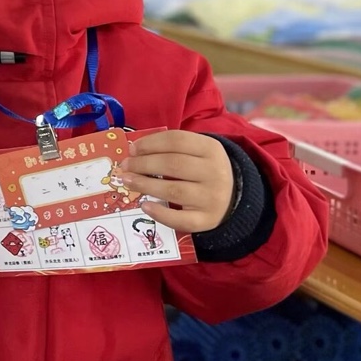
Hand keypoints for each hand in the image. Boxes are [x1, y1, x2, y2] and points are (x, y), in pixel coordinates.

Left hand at [113, 131, 233, 233]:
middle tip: (125, 166)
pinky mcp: (207, 220)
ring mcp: (212, 198)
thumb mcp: (197, 151)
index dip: (150, 143)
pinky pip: (181, 219)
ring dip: (145, 184)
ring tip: (127, 181)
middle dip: (143, 164)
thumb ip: (171, 148)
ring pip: (173, 190)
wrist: (235, 197)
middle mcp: (215, 172)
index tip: (132, 149)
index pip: (176, 140)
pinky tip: (145, 206)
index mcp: (211, 149)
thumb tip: (134, 151)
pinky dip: (160, 213)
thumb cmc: (205, 169)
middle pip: (172, 164)